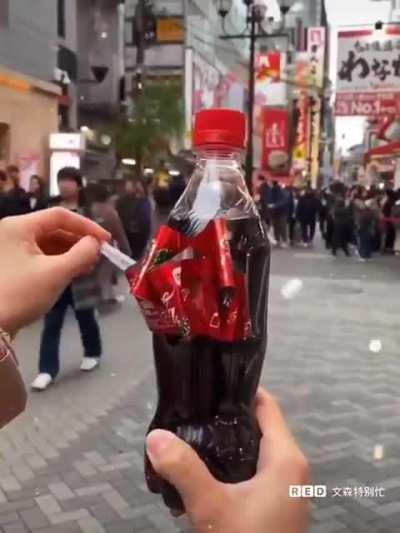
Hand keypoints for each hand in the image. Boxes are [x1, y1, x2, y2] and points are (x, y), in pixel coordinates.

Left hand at [0, 208, 109, 335]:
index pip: (60, 216)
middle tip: (100, 255)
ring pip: (47, 243)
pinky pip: (39, 256)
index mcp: (19, 226)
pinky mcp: (10, 266)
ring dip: (70, 252)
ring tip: (90, 265)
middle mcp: (11, 232)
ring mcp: (8, 249)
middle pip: (53, 228)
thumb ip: (81, 254)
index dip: (87, 226)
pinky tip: (73, 272)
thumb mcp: (56, 273)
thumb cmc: (20, 294)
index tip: (106, 241)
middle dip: (79, 241)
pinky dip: (58, 261)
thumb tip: (96, 243)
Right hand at [146, 388, 309, 532]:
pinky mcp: (278, 505)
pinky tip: (207, 470)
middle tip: (194, 409)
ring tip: (194, 435)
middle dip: (228, 417)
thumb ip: (183, 470)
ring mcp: (287, 489)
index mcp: (286, 458)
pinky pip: (257, 472)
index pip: (267, 406)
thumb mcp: (212, 507)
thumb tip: (154, 437)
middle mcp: (292, 468)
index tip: (211, 382)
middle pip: (260, 427)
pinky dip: (235, 464)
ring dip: (230, 443)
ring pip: (257, 451)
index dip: (241, 390)